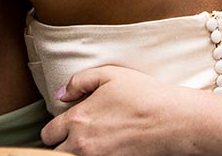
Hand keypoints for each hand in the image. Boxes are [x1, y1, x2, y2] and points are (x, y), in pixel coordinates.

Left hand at [41, 66, 211, 155]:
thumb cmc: (144, 95)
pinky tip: (104, 149)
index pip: (48, 135)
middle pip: (55, 154)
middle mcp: (82, 144)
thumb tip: (60, 95)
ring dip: (75, 153)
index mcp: (77, 119)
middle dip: (61, 146)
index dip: (54, 130)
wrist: (173, 121)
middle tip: (74, 137)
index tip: (63, 127)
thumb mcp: (109, 74)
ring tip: (90, 143)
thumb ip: (78, 82)